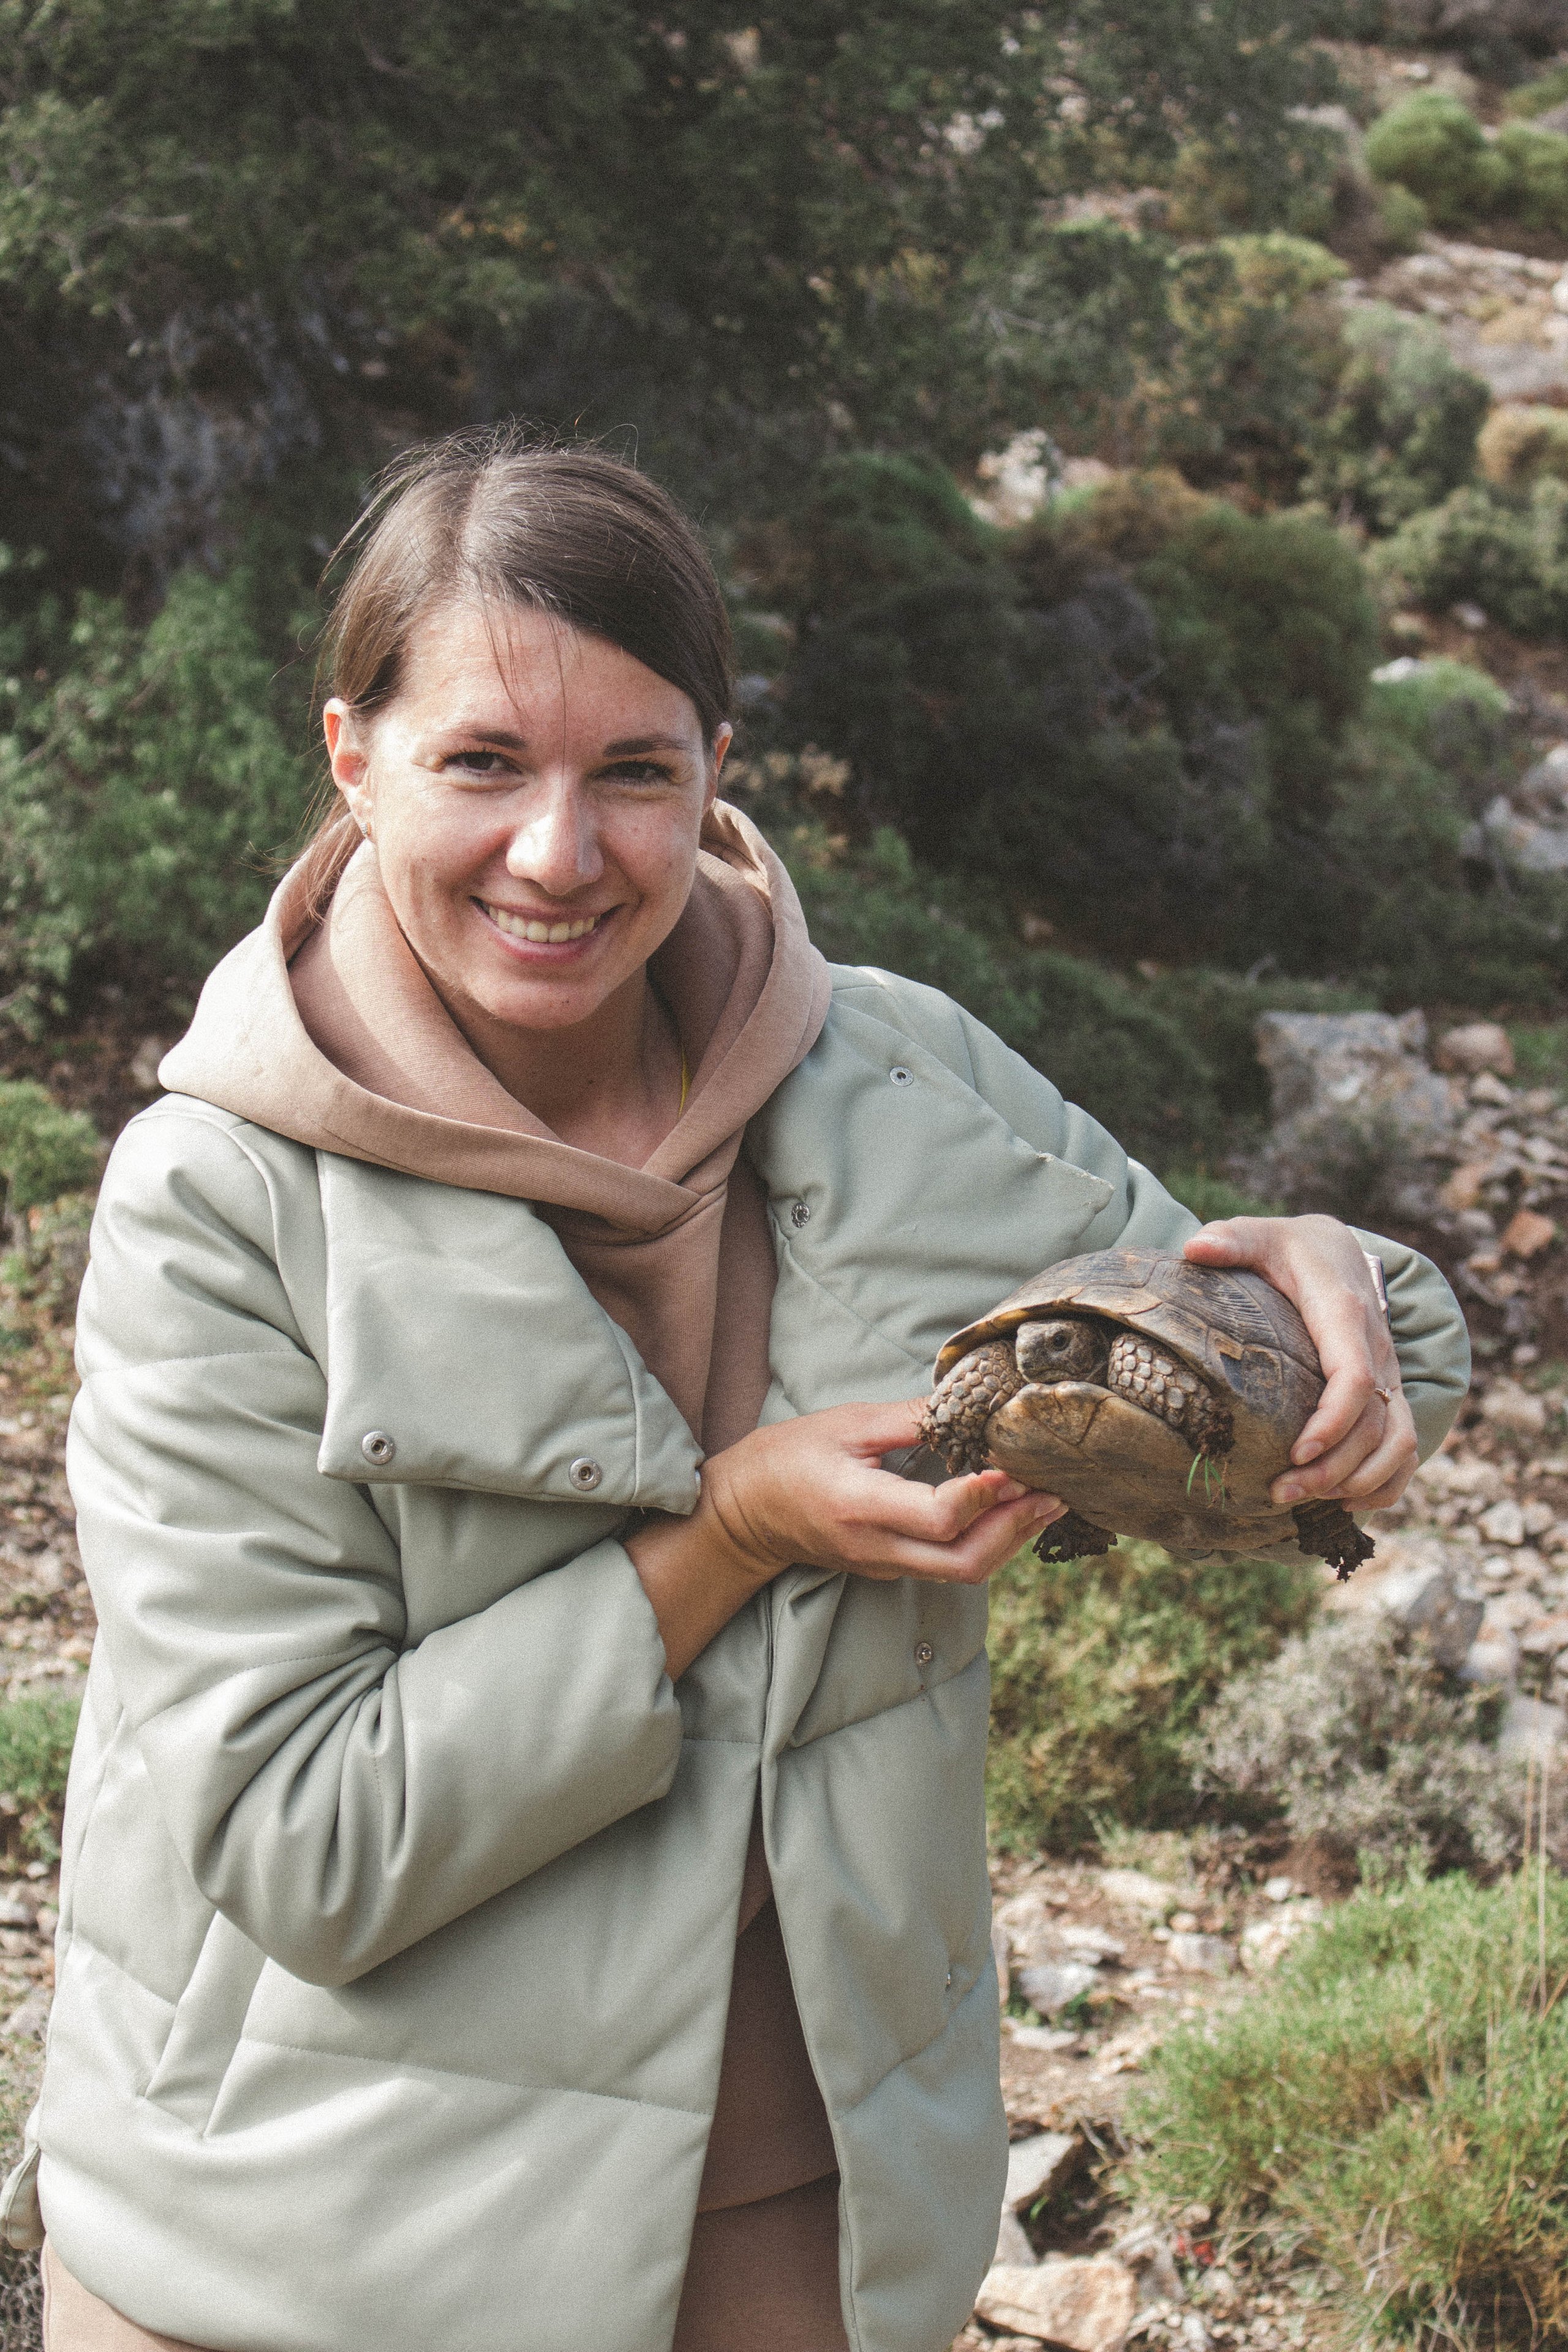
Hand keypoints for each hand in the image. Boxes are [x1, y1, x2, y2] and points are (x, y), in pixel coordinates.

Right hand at [626, 1400, 1065, 1678]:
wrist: (744, 1513)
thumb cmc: (789, 1457)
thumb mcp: (846, 1423)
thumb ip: (910, 1419)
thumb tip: (970, 1402)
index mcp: (860, 1506)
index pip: (938, 1517)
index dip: (985, 1495)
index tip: (1018, 1465)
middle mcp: (877, 1547)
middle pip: (965, 1561)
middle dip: (1018, 1530)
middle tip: (1055, 1493)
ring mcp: (884, 1565)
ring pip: (964, 1571)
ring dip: (1011, 1539)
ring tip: (1046, 1502)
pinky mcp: (890, 1569)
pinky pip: (950, 1566)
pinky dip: (987, 1542)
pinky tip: (1009, 1512)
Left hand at [1182, 1213, 1416, 1514]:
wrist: (1337, 1250)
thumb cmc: (1290, 1249)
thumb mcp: (1260, 1235)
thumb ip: (1231, 1239)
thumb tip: (1196, 1247)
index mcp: (1344, 1315)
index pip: (1354, 1377)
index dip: (1332, 1422)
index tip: (1296, 1453)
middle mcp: (1377, 1350)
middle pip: (1375, 1424)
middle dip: (1334, 1467)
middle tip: (1281, 1491)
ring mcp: (1389, 1375)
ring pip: (1400, 1441)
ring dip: (1358, 1479)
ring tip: (1304, 1499)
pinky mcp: (1389, 1393)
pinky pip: (1407, 1446)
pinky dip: (1387, 1482)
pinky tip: (1345, 1502)